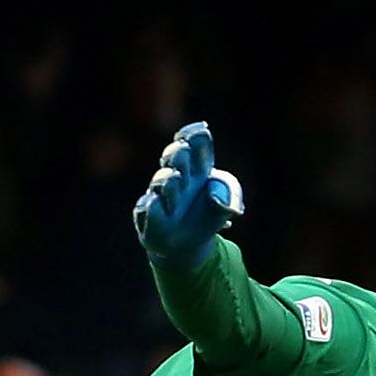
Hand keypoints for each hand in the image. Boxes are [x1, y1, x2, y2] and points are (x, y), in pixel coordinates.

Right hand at [133, 121, 243, 268]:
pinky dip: (153, 204)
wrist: (188, 245)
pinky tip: (157, 202)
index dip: (196, 135)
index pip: (195, 144)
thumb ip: (229, 196)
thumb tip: (215, 195)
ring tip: (176, 179)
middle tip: (185, 152)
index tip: (202, 130)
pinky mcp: (148, 215)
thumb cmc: (207, 219)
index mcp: (198, 168)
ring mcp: (161, 195)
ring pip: (161, 180)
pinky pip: (146, 207)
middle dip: (179, 152)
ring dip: (169, 179)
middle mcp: (178, 177)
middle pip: (176, 156)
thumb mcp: (226, 207)